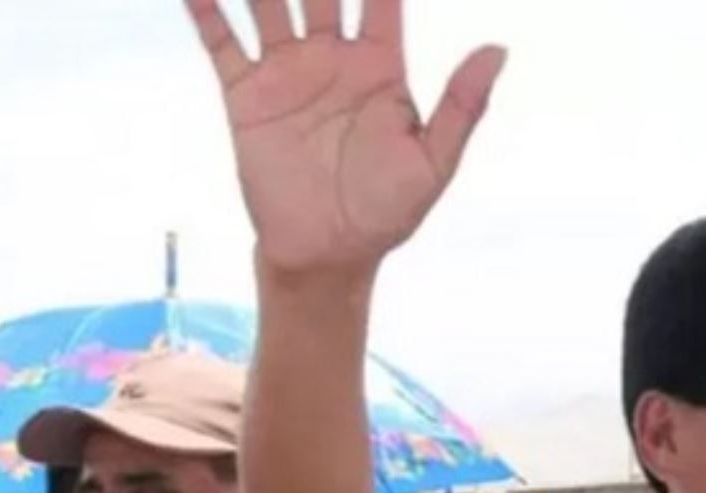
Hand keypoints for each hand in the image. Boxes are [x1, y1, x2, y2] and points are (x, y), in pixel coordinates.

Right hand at [184, 0, 506, 273]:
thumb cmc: (387, 213)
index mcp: (380, 67)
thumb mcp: (434, 163)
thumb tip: (499, 49)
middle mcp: (332, 58)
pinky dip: (206, 8)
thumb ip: (462, 106)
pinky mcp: (246, 94)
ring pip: (269, 0)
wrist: (326, 254)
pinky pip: (223, 40)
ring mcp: (287, 72)